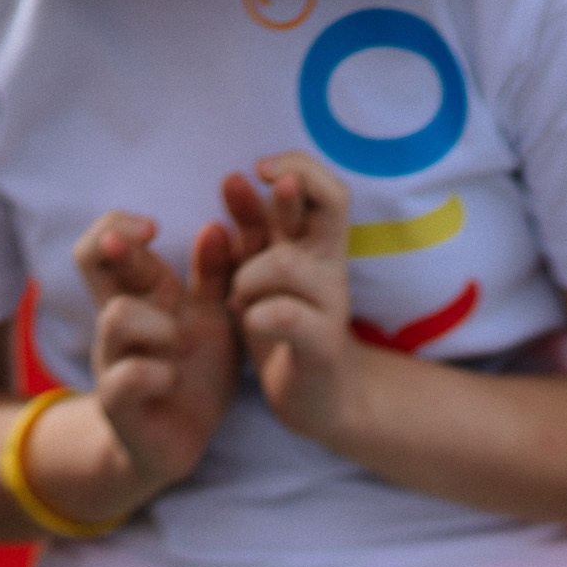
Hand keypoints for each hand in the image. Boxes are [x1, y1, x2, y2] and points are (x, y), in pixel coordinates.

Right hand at [70, 206, 237, 500]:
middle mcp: (116, 322)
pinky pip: (129, 376)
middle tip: (152, 239)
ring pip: (117, 316)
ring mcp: (111, 361)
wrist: (181, 443)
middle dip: (120, 243)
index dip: (120, 223)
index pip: (105, 241)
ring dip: (158, 325)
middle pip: (90, 258)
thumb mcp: (214, 321)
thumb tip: (214, 227)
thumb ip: (215, 278)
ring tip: (182, 346)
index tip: (153, 228)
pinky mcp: (116, 404)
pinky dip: (158, 375)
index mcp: (139, 295)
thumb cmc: (196, 375)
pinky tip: (173, 383)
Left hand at [223, 151, 360, 445]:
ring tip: (236, 301)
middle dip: (285, 194)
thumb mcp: (259, 273)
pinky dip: (257, 314)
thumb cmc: (283, 331)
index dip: (296, 166)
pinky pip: (286, 314)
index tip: (258, 171)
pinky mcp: (324, 346)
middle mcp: (330, 267)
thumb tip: (234, 178)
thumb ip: (251, 231)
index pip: (325, 188)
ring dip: (247, 274)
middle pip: (329, 204)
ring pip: (286, 262)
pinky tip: (248, 322)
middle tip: (256, 193)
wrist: (316, 400)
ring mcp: (332, 306)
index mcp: (316, 246)